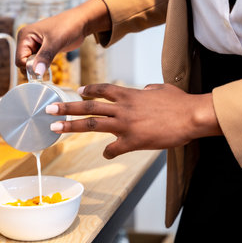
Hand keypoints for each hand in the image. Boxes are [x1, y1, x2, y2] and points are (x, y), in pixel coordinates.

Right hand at [15, 0, 110, 75]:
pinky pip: (38, 63)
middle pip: (23, 63)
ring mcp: (34, 45)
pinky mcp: (42, 50)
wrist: (80, 22)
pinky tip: (51, 61)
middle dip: (34, 67)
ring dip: (39, 67)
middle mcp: (27, 40)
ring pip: (31, 64)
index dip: (29, 67)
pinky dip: (43, 66)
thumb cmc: (68, 26)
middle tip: (48, 63)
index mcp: (25, 35)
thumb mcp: (55, 42)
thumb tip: (37, 72)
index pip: (19, 60)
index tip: (42, 67)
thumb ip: (45, 57)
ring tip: (51, 59)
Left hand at [46, 83, 221, 158]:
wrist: (192, 116)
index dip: (88, 90)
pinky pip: (114, 149)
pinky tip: (106, 154)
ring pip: (92, 124)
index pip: (102, 90)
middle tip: (50, 109)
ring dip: (71, 126)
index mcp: (129, 94)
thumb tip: (145, 88)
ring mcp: (125, 125)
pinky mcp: (133, 141)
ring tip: (55, 127)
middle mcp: (122, 108)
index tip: (77, 91)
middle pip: (89, 106)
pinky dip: (108, 152)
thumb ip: (149, 88)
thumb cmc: (179, 102)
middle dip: (67, 107)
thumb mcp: (161, 88)